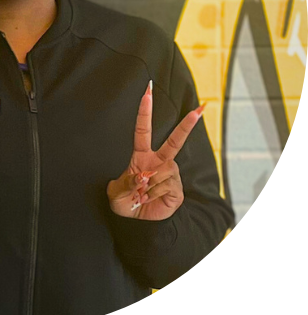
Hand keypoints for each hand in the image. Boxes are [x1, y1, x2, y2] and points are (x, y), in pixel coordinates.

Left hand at [107, 81, 204, 220]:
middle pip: (175, 141)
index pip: (143, 130)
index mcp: (142, 155)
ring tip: (141, 194)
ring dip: (147, 185)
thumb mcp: (116, 192)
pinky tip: (149, 199)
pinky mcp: (177, 189)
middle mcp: (159, 161)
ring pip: (162, 172)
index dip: (145, 111)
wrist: (135, 220)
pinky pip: (165, 186)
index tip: (147, 93)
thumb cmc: (125, 202)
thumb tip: (143, 176)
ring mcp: (170, 175)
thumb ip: (126, 183)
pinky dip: (153, 195)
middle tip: (199, 110)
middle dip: (187, 125)